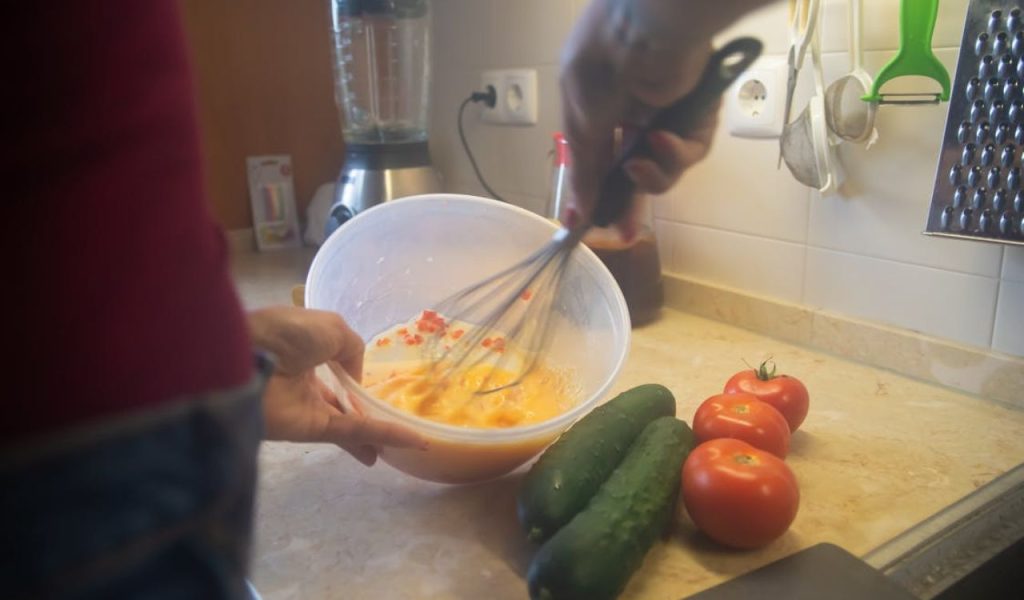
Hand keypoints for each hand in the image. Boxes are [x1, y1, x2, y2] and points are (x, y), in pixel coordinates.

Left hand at [248, 307, 427, 465]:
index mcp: (304, 349)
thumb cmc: (286, 333)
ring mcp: (307, 407)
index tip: (375, 382)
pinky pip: (351, 431)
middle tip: (397, 419)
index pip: (334, 365)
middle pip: (342, 399)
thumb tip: (358, 378)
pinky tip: (410, 440)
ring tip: (413, 442)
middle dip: (365, 410)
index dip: (354, 373)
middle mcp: (305, 380)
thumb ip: (352, 349)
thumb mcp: (331, 326)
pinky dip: (381, 434)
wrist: (249, 358)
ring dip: (381, 431)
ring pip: (351, 420)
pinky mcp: (310, 430)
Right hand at [561, 0, 769, 232]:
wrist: (649, 27)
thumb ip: (584, 170)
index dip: (593, 192)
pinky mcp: (696, 116)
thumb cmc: (603, 64)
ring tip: (638, 164)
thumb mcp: (583, 121)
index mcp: (594, 105)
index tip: (586, 225)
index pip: (596, 158)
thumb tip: (576, 215)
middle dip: (627, 202)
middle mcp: (629, 111)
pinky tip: (661, 139)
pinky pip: (688, 150)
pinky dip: (674, 153)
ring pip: (662, 168)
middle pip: (631, 171)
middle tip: (622, 232)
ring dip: (650, 175)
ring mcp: (664, 114)